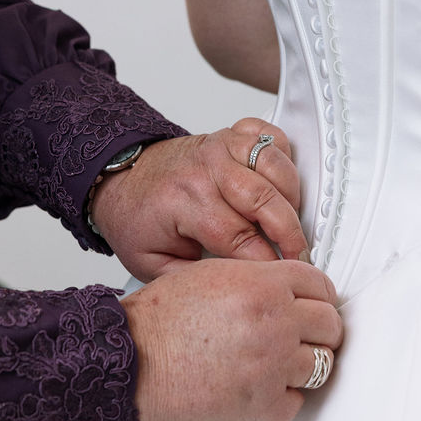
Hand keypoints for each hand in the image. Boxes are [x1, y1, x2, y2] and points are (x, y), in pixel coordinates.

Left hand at [89, 118, 306, 279]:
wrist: (123, 179)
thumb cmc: (138, 217)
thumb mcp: (151, 264)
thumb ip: (193, 278)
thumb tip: (236, 286)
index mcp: (184, 200)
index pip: (239, 238)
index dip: (265, 264)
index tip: (276, 279)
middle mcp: (206, 168)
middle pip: (265, 201)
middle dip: (290, 236)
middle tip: (298, 258)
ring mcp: (222, 145)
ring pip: (276, 167)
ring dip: (292, 198)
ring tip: (290, 223)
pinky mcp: (233, 133)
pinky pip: (272, 137)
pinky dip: (286, 158)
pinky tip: (281, 183)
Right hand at [124, 258, 341, 420]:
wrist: (133, 360)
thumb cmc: (161, 320)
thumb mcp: (213, 274)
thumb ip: (256, 278)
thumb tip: (283, 288)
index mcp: (264, 284)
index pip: (320, 285)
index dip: (320, 297)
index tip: (317, 306)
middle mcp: (275, 320)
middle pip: (330, 324)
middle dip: (320, 331)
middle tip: (307, 337)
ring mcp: (273, 363)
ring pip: (321, 365)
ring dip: (305, 366)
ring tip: (283, 365)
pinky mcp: (262, 401)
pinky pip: (296, 403)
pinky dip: (283, 400)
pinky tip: (265, 389)